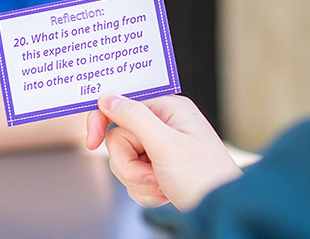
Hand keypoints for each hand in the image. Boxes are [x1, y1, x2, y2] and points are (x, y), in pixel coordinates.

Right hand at [86, 94, 241, 210]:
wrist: (219, 211)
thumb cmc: (205, 177)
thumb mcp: (166, 145)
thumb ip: (134, 118)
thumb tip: (107, 97)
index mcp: (169, 109)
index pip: (122, 105)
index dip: (102, 121)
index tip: (90, 141)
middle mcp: (165, 125)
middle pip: (119, 138)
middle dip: (130, 164)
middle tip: (151, 174)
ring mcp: (162, 149)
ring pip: (123, 161)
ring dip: (138, 180)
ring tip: (162, 185)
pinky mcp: (159, 169)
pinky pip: (133, 177)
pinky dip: (144, 190)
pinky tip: (164, 193)